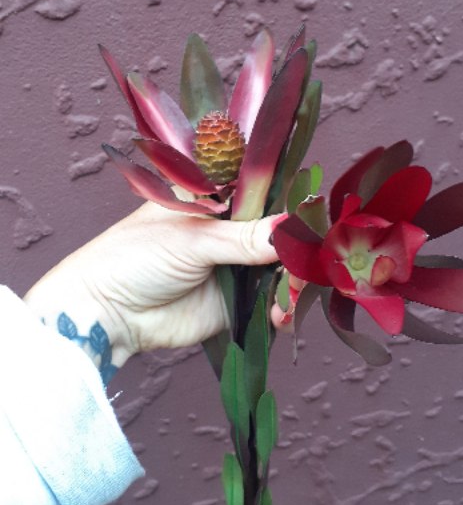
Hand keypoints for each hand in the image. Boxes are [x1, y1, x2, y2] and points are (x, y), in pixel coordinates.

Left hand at [25, 202, 281, 367]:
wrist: (107, 313)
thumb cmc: (133, 258)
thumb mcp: (190, 239)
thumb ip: (242, 237)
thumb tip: (289, 230)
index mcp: (214, 198)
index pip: (264, 191)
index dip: (289, 201)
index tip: (313, 214)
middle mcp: (230, 229)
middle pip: (279, 232)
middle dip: (298, 247)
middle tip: (305, 263)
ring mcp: (235, 265)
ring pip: (281, 268)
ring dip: (294, 280)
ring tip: (292, 293)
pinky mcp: (236, 301)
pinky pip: (271, 302)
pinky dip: (282, 308)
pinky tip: (280, 314)